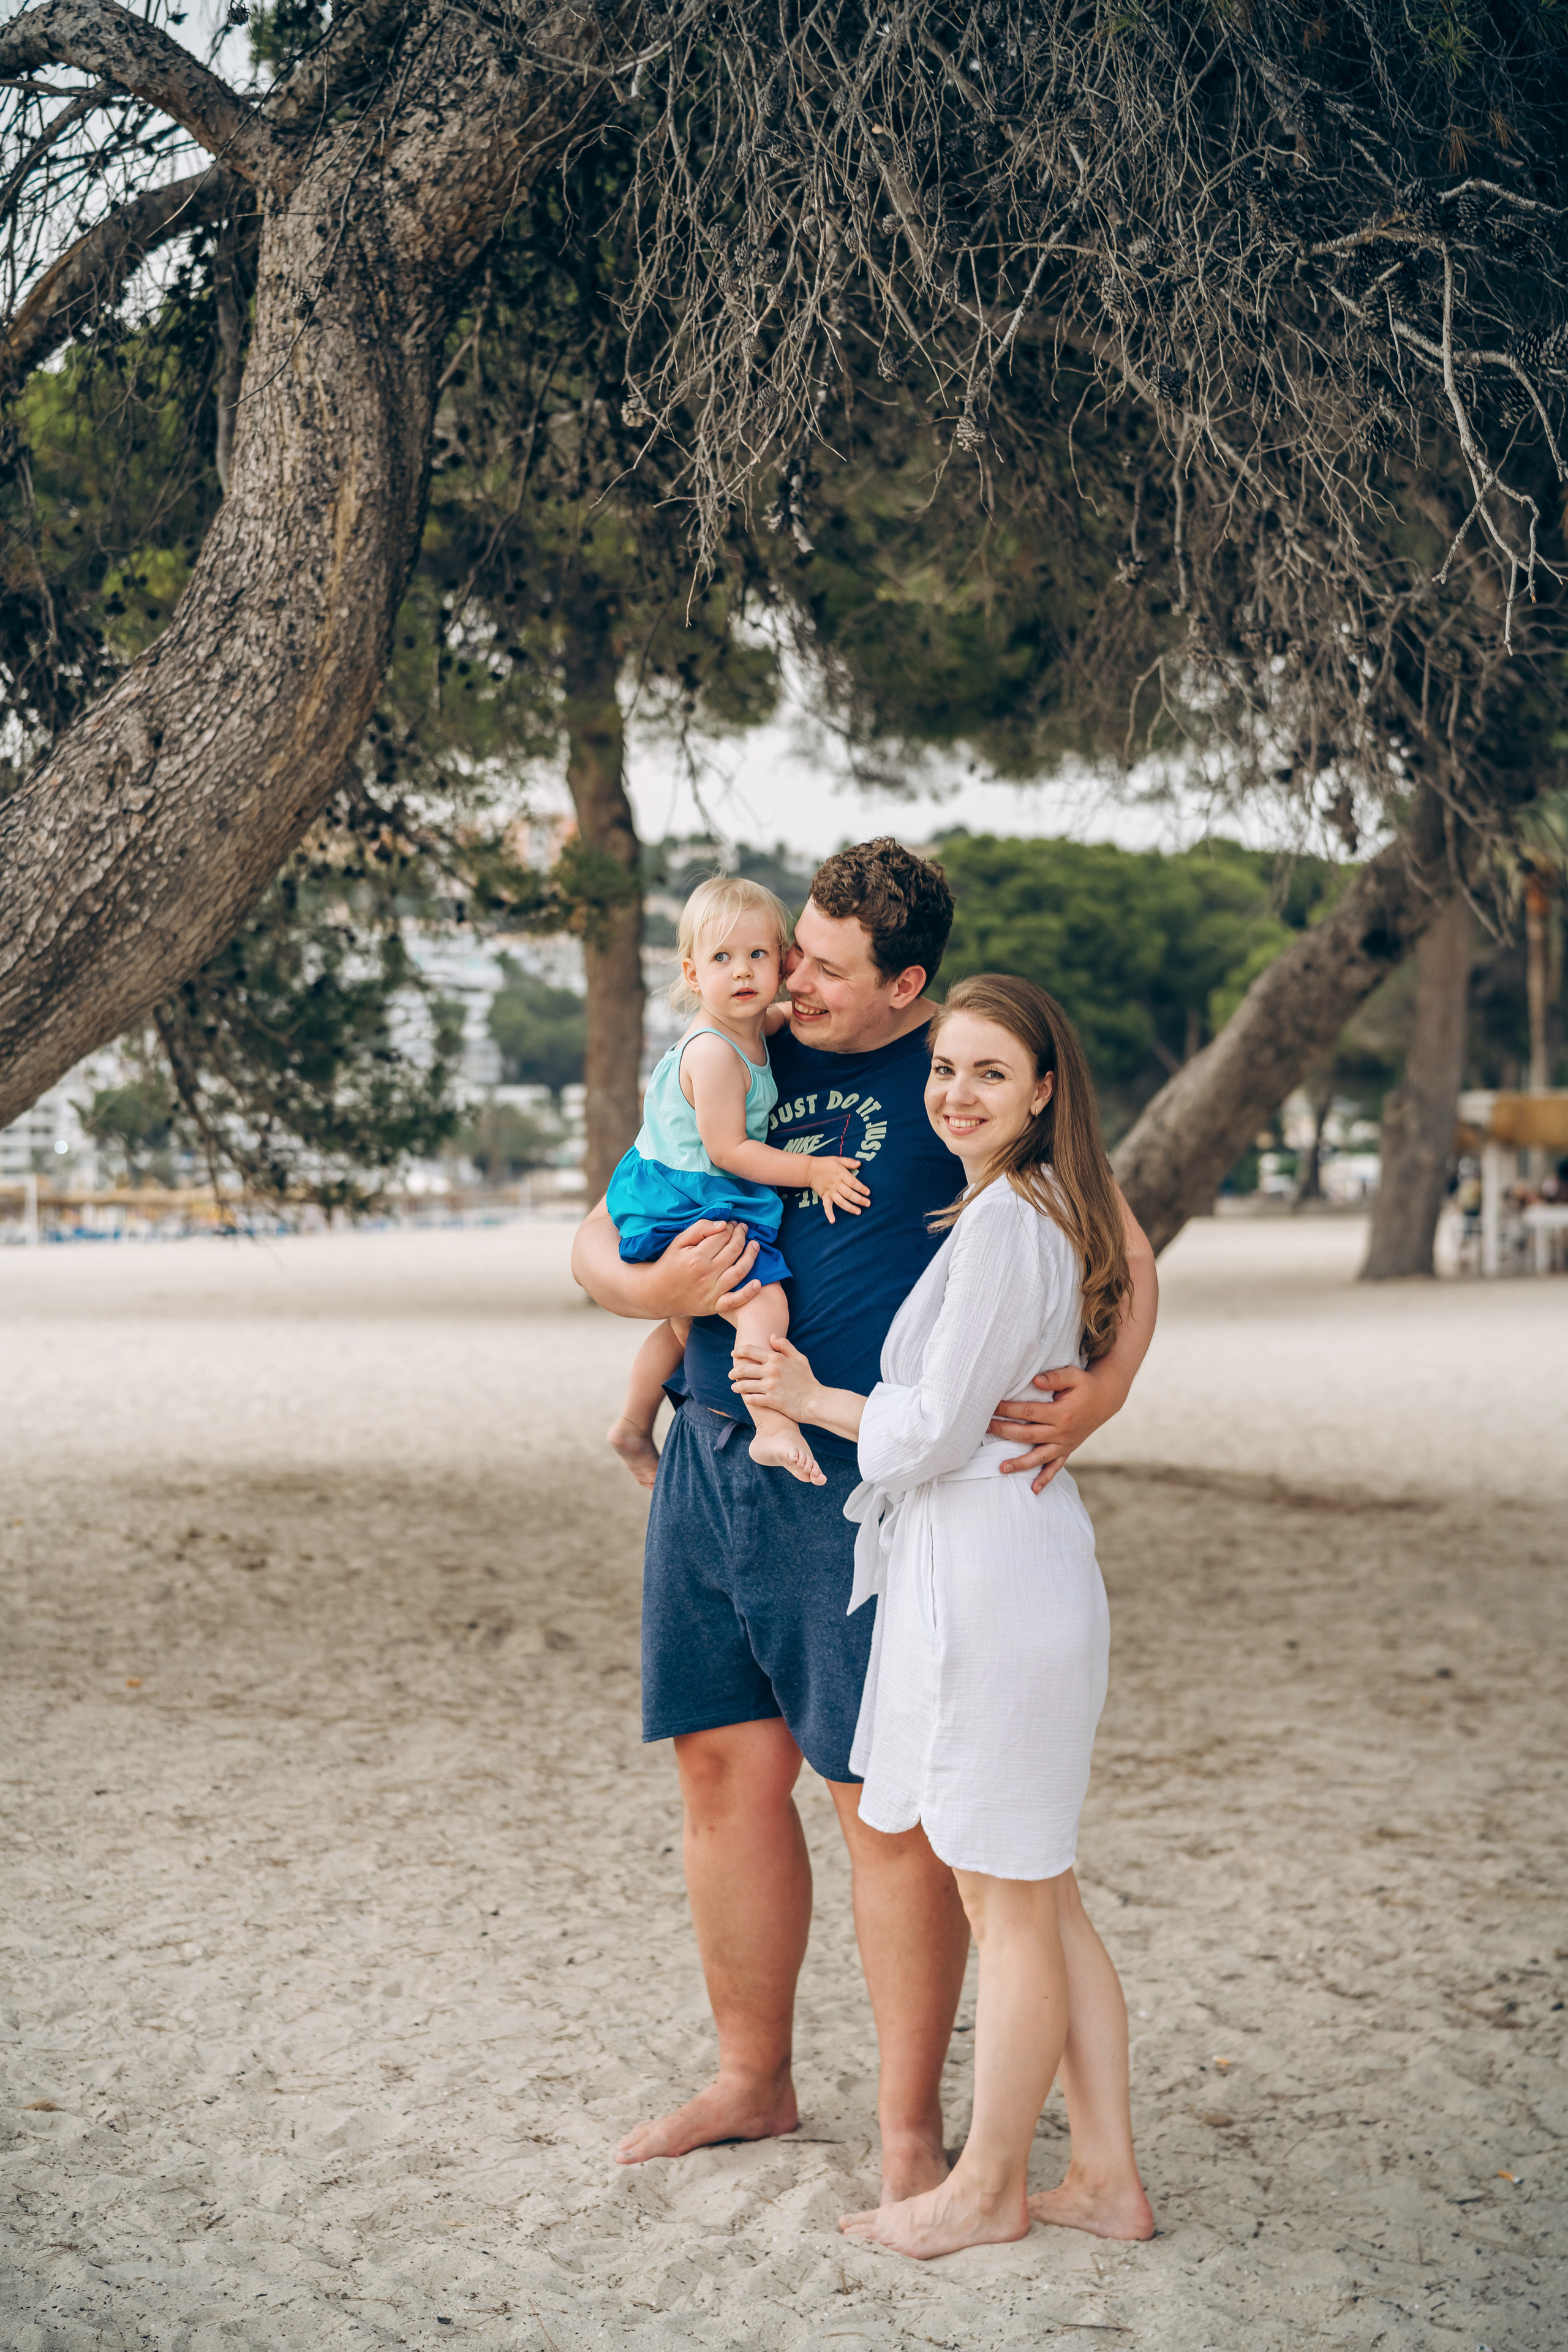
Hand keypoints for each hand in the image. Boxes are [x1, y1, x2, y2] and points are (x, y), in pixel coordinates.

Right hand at [656, 1219, 762, 1317]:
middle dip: (741, 1236)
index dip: (730, 1227)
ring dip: (751, 1256)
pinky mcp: (713, 1306)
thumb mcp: (678, 1242)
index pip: (722, 1237)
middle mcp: (706, 1274)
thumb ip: (700, 1229)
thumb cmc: (669, 1264)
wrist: (657, 1293)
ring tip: (755, 1245)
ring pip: (739, 1271)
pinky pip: (735, 1301)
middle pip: (733, 1250)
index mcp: (696, 1257)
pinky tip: (758, 1282)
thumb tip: (722, 1224)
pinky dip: (748, 1292)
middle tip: (743, 1229)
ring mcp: (711, 1292)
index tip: (731, 1224)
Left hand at [730, 1332, 817, 1422]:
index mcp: (776, 1358)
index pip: (750, 1350)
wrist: (815, 1401)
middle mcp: (771, 1371)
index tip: (734, 1354)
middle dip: (733, 1371)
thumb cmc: (808, 1380)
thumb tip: (772, 1336)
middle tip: (731, 1374)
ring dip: (736, 1386)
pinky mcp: (771, 1401)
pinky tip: (745, 1397)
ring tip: (735, 1387)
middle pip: (743, 1368)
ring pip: (744, 1385)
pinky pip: (751, 1399)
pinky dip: (746, 1398)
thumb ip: (785, 1346)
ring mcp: (770, 1387)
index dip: (739, 1351)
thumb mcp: (800, 1359)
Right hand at [804, 1155, 869, 1222]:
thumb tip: (860, 1163)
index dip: (861, 1188)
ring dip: (850, 1208)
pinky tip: (832, 1221)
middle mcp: (836, 1184)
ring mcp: (830, 1191)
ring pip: (841, 1202)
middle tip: (868, 1204)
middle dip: (859, 1200)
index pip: (853, 1183)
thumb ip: (849, 1162)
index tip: (868, 1193)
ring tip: (859, 1212)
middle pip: (849, 1194)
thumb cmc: (825, 1164)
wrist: (809, 1169)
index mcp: (840, 1174)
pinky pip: (826, 1206)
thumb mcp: (837, 1159)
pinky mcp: (824, 1196)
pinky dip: (829, 1213)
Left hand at [988, 1363, 1124, 1493]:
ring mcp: (1065, 1444)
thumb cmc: (1086, 1385)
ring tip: (1001, 1468)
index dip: (1008, 1409)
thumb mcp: (1074, 1376)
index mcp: (1062, 1413)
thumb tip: (1035, 1381)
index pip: (1028, 1411)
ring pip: (1039, 1457)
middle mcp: (1062, 1432)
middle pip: (1028, 1435)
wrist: (1106, 1399)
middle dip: (1004, 1431)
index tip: (991, 1406)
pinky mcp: (1067, 1450)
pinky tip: (1033, 1489)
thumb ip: (1055, 1377)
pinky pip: (1056, 1467)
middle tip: (984, 1428)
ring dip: (1020, 1464)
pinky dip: (1045, 1479)